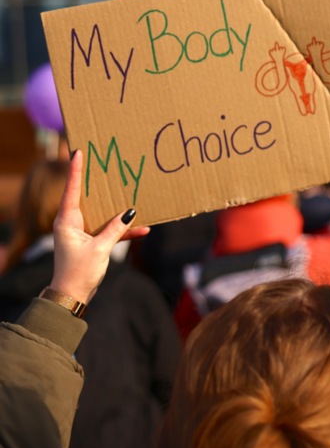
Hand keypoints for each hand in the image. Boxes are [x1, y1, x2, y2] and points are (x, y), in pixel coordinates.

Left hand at [50, 150, 149, 303]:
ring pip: (102, 214)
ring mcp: (82, 232)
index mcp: (67, 220)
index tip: (78, 151)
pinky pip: (110, 231)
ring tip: (130, 193)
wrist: (73, 295)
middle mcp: (72, 223)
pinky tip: (143, 228)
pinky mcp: (92, 242)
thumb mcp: (100, 248)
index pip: (72, 190)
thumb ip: (116, 229)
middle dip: (98, 184)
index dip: (75, 170)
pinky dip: (124, 230)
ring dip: (117, 209)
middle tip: (106, 165)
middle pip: (87, 198)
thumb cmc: (79, 271)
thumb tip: (130, 211)